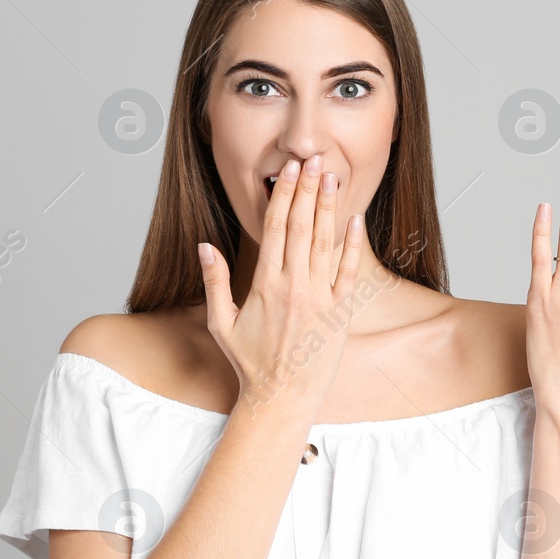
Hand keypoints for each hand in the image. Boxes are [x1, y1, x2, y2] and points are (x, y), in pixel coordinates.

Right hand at [198, 154, 368, 417]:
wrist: (281, 398)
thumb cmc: (249, 363)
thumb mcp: (220, 323)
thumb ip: (213, 282)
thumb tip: (203, 245)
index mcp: (264, 285)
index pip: (274, 229)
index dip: (283, 196)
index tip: (289, 172)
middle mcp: (293, 287)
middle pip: (300, 227)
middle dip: (307, 191)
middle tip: (314, 160)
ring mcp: (319, 299)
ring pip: (324, 243)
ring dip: (328, 208)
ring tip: (332, 178)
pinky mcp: (339, 314)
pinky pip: (347, 273)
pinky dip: (352, 245)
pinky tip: (355, 219)